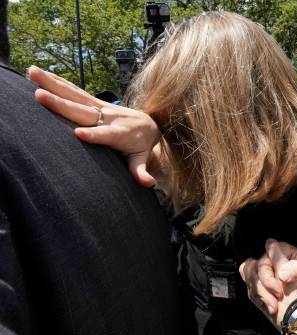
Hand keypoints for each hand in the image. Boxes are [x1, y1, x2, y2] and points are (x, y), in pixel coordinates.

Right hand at [28, 66, 160, 186]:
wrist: (149, 125)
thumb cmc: (141, 147)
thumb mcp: (142, 160)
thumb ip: (141, 171)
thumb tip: (148, 183)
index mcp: (120, 134)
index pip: (106, 135)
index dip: (94, 134)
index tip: (78, 133)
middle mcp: (109, 117)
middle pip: (83, 111)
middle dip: (62, 105)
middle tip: (39, 96)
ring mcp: (101, 107)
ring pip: (75, 95)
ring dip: (53, 84)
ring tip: (32, 73)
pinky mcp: (94, 102)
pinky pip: (74, 91)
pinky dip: (57, 81)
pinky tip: (38, 73)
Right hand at [239, 239, 296, 314]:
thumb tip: (282, 274)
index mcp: (281, 250)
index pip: (264, 263)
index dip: (268, 278)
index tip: (279, 292)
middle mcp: (270, 258)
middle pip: (253, 272)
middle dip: (263, 290)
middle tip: (276, 304)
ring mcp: (266, 271)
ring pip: (252, 282)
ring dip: (261, 297)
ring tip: (274, 309)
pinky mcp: (265, 283)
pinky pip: (254, 290)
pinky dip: (261, 300)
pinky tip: (271, 308)